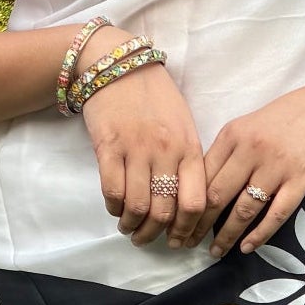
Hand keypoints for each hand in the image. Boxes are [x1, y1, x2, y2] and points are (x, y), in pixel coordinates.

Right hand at [77, 27, 207, 247]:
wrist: (116, 64)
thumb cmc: (155, 97)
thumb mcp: (184, 125)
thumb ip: (188, 161)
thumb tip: (188, 204)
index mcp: (190, 148)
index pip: (196, 202)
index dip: (188, 230)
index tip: (180, 240)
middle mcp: (166, 152)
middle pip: (165, 211)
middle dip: (156, 234)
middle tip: (148, 239)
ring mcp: (136, 150)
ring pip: (138, 206)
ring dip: (133, 226)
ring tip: (129, 229)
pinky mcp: (108, 147)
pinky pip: (112, 191)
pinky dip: (114, 208)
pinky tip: (116, 210)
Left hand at [196, 78, 304, 258]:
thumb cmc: (288, 118)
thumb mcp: (250, 125)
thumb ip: (228, 152)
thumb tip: (204, 186)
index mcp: (233, 135)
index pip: (201, 176)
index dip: (186, 204)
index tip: (176, 224)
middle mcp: (251, 150)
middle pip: (217, 196)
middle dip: (198, 225)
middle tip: (186, 244)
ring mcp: (277, 166)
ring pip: (244, 209)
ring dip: (227, 235)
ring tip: (216, 251)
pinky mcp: (301, 180)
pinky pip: (276, 214)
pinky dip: (260, 234)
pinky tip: (247, 247)